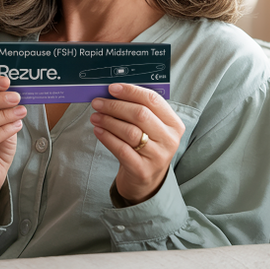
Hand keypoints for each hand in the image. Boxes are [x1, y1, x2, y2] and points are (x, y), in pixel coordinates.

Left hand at [90, 83, 184, 203]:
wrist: (146, 180)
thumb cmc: (146, 147)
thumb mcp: (152, 129)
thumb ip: (140, 110)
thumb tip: (115, 92)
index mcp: (174, 124)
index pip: (153, 100)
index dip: (131, 91)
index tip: (112, 88)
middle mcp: (169, 139)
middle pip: (140, 114)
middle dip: (115, 106)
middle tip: (98, 102)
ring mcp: (157, 156)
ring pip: (130, 131)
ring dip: (108, 121)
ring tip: (96, 116)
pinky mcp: (142, 170)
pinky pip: (121, 149)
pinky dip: (107, 137)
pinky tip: (98, 130)